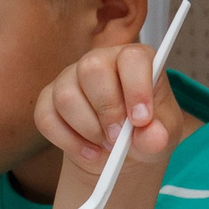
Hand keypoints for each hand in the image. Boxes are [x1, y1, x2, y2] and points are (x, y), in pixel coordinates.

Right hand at [33, 43, 182, 177]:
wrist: (121, 151)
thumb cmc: (145, 132)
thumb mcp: (162, 136)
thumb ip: (159, 135)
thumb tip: (153, 136)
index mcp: (136, 61)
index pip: (132, 57)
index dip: (136, 88)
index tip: (141, 120)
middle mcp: (101, 61)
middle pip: (92, 69)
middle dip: (106, 110)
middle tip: (118, 138)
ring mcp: (70, 77)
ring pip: (66, 96)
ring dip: (87, 129)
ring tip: (106, 146)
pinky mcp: (48, 99)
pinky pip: (46, 117)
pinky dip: (68, 142)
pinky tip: (89, 151)